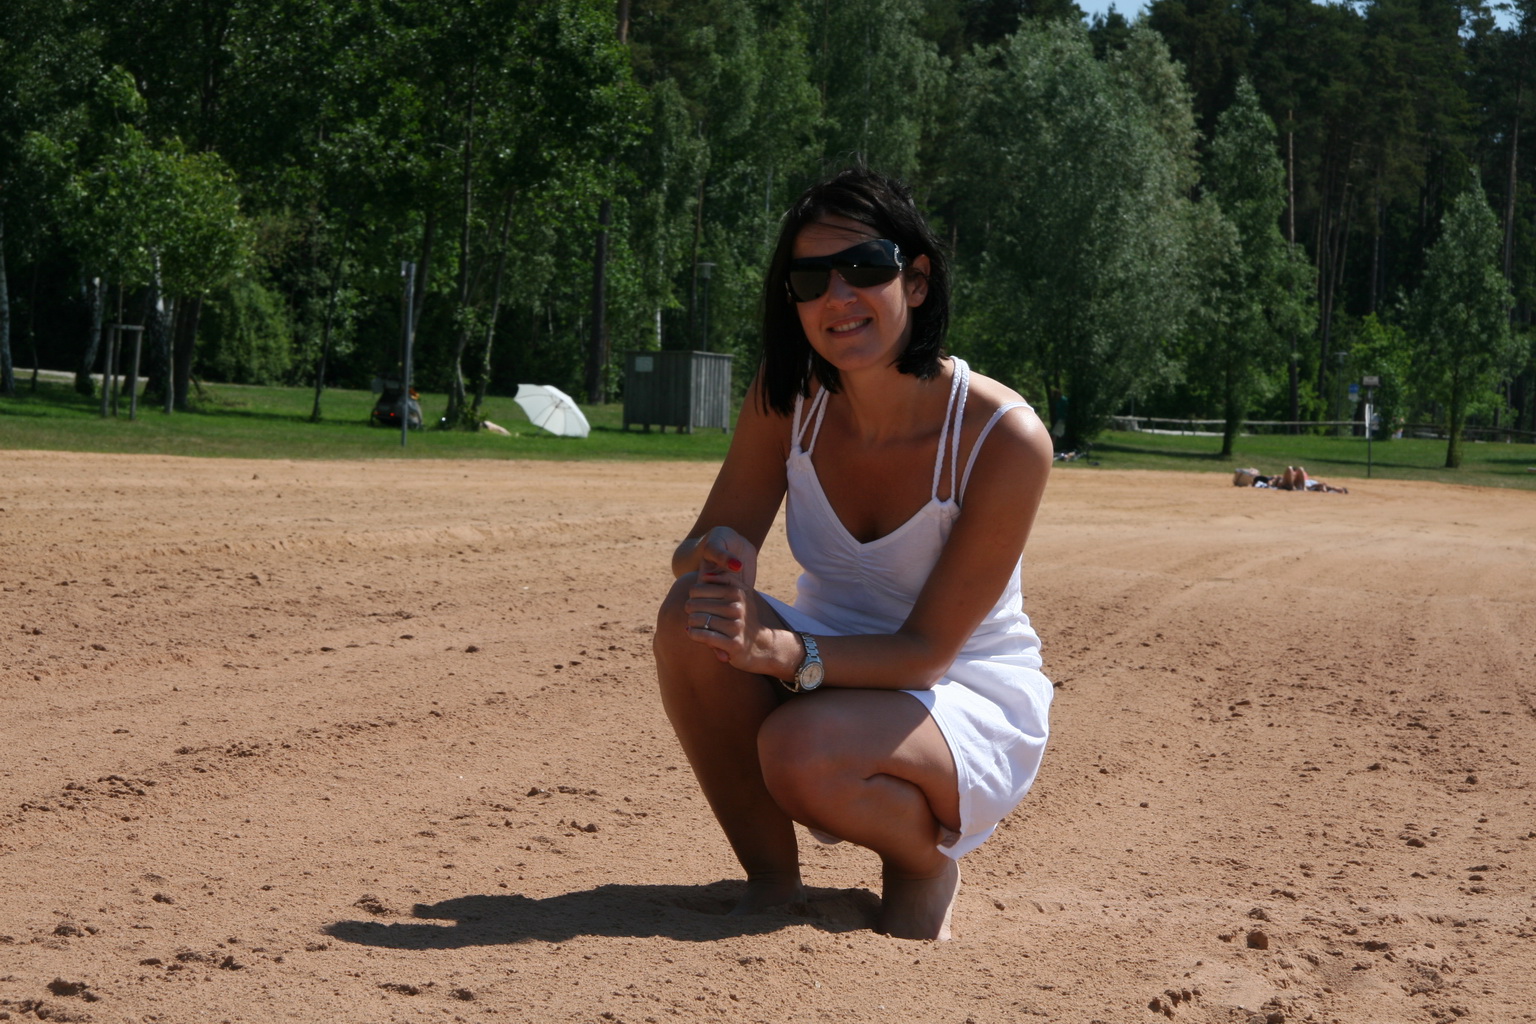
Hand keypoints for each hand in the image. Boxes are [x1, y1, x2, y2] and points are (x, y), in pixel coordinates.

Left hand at [684, 529, 767, 667]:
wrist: (763, 644)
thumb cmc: (745, 616)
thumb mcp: (742, 594)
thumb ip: (726, 580)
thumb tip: (705, 575)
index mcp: (736, 592)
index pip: (697, 589)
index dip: (692, 596)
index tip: (698, 602)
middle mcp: (737, 607)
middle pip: (693, 604)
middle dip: (690, 611)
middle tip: (695, 615)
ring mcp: (736, 626)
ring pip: (695, 620)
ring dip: (691, 624)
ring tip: (695, 625)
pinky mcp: (734, 644)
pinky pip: (702, 635)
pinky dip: (694, 634)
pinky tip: (694, 634)